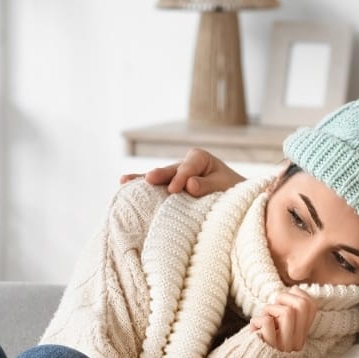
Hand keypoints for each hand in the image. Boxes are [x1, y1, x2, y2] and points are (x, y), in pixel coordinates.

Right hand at [119, 148, 245, 196]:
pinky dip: (142, 187)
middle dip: (160, 175)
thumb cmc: (231, 191)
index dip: (181, 178)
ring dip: (143, 181)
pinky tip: (125, 185)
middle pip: (170, 170)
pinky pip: (156, 188)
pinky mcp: (169, 187)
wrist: (234, 199)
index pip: (187, 168)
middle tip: (150, 179)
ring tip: (125, 181)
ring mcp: (174, 175)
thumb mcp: (224, 186)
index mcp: (199, 157)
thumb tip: (189, 184)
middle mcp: (183, 164)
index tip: (175, 190)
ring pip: (159, 178)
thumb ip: (208, 185)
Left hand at [251, 289, 317, 351]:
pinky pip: (267, 322)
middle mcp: (296, 342)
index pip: (312, 307)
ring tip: (263, 318)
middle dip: (284, 297)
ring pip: (287, 312)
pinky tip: (255, 327)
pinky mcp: (268, 346)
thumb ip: (288, 314)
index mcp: (301, 336)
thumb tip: (294, 289)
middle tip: (272, 308)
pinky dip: (258, 319)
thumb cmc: (261, 344)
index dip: (299, 295)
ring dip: (269, 309)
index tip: (284, 300)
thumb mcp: (279, 329)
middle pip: (302, 306)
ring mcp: (283, 345)